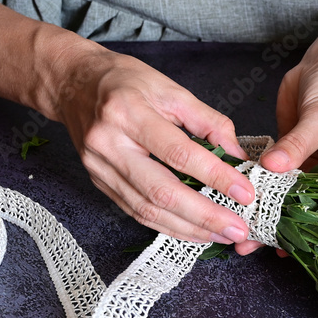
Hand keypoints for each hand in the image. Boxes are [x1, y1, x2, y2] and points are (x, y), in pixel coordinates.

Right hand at [56, 48, 255, 243]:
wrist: (72, 84)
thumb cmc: (123, 82)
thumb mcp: (170, 89)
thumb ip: (207, 121)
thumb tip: (237, 154)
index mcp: (128, 113)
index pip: (179, 153)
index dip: (215, 176)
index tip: (245, 192)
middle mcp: (110, 145)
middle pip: (162, 192)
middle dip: (205, 216)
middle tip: (238, 228)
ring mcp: (101, 168)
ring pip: (148, 210)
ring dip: (189, 229)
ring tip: (222, 235)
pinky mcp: (100, 183)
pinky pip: (137, 212)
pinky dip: (169, 226)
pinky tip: (194, 231)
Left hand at [235, 48, 317, 255]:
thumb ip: (296, 145)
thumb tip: (270, 169)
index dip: (307, 227)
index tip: (284, 246)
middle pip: (306, 206)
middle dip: (279, 225)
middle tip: (250, 242)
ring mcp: (311, 164)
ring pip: (287, 195)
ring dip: (264, 211)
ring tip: (240, 233)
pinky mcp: (290, 152)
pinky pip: (273, 176)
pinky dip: (258, 188)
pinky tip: (241, 204)